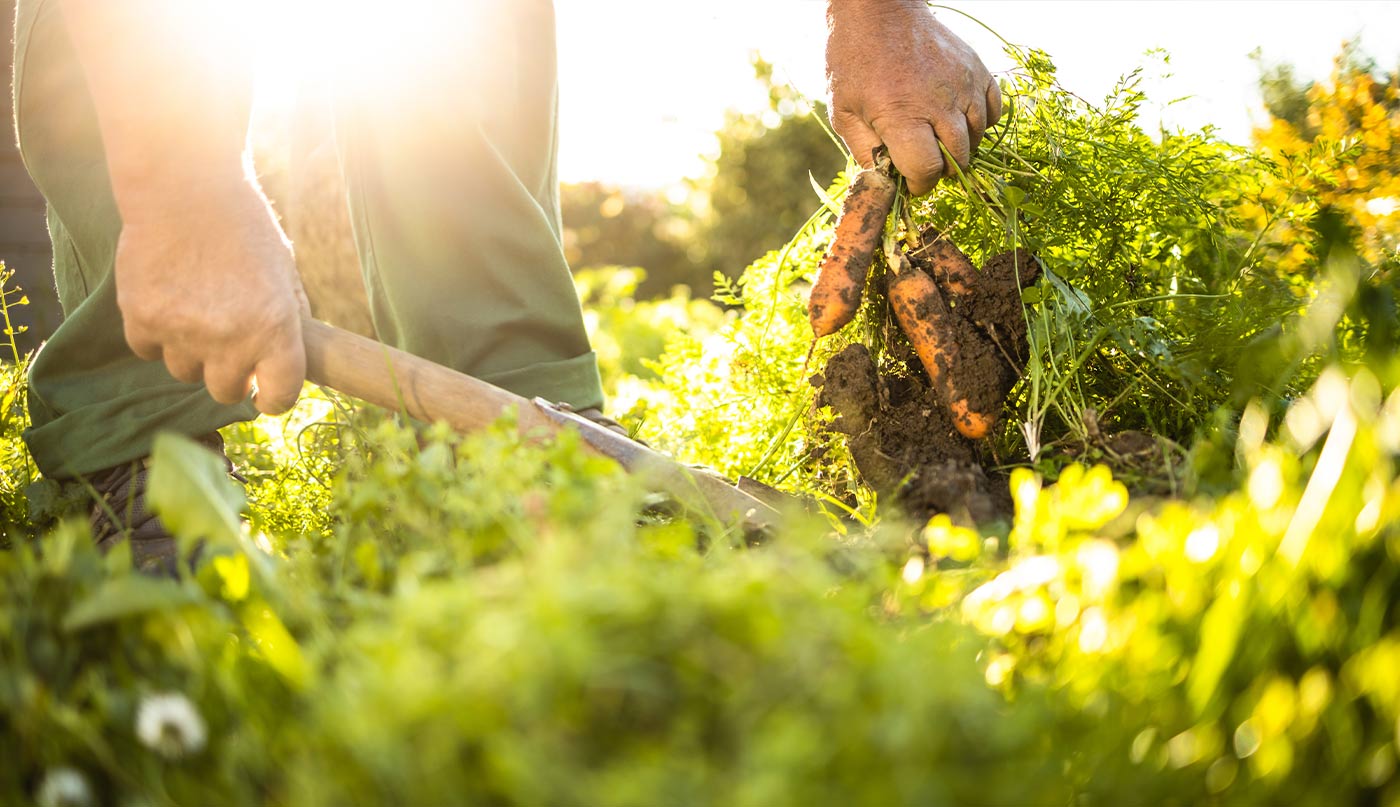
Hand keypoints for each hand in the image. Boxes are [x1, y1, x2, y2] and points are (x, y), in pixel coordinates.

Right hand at [115, 184, 308, 414]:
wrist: (187, 189)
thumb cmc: (244, 228)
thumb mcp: (285, 272)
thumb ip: (289, 318)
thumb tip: (292, 359)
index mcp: (275, 329)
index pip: (280, 396)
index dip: (273, 398)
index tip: (265, 392)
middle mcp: (229, 339)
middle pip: (225, 392)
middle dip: (229, 374)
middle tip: (227, 344)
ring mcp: (182, 332)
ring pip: (184, 372)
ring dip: (191, 352)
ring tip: (195, 309)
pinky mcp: (141, 319)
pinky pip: (148, 350)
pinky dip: (155, 334)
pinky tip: (166, 299)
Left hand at [826, 0, 1001, 194]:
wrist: (879, 12)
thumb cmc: (854, 62)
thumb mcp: (844, 113)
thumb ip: (865, 153)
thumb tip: (886, 182)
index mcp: (902, 115)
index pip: (927, 170)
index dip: (918, 185)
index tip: (909, 181)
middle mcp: (939, 102)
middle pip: (957, 159)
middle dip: (939, 170)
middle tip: (921, 161)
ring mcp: (963, 84)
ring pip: (977, 138)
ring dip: (959, 149)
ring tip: (936, 139)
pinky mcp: (977, 70)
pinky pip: (993, 111)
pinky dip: (980, 124)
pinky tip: (958, 121)